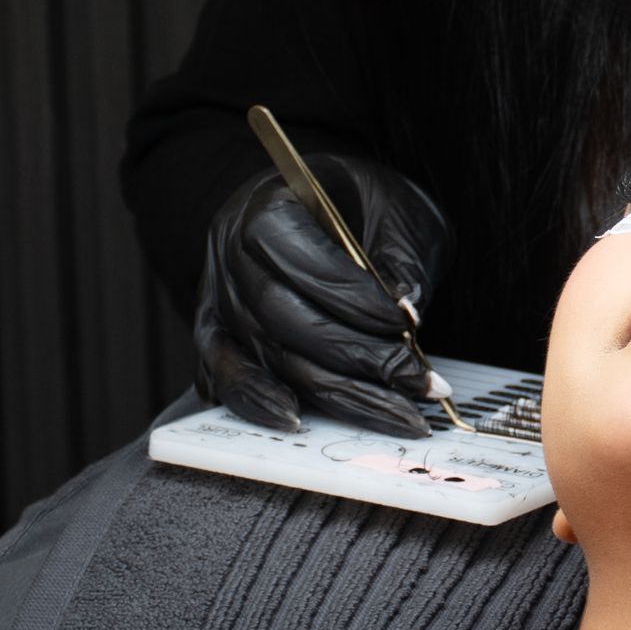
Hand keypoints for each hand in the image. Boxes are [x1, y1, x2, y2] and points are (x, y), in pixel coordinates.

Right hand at [194, 154, 450, 438]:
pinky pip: (226, 380)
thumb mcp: (400, 213)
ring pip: (266, 359)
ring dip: (334, 394)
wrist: (325, 208)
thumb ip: (404, 260)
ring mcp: (216, 300)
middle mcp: (229, 255)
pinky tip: (301, 423)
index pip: (301, 259)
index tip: (405, 326)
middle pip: (281, 320)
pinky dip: (261, 405)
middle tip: (415, 383)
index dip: (354, 299)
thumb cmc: (363, 206)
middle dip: (354, 358)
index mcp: (267, 206)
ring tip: (394, 415)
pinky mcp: (215, 337)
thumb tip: (408, 315)